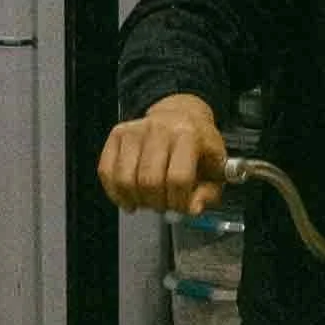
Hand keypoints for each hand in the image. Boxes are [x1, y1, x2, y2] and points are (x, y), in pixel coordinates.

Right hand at [99, 94, 226, 214]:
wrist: (183, 116)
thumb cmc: (199, 147)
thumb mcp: (216, 170)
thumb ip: (208, 194)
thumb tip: (192, 209)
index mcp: (188, 135)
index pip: (178, 178)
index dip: (179, 202)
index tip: (182, 207)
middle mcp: (160, 129)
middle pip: (149, 181)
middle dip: (158, 203)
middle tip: (165, 205)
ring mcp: (136, 130)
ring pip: (125, 179)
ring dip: (137, 200)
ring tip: (149, 200)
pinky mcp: (118, 134)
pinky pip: (107, 171)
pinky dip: (116, 192)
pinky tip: (129, 197)